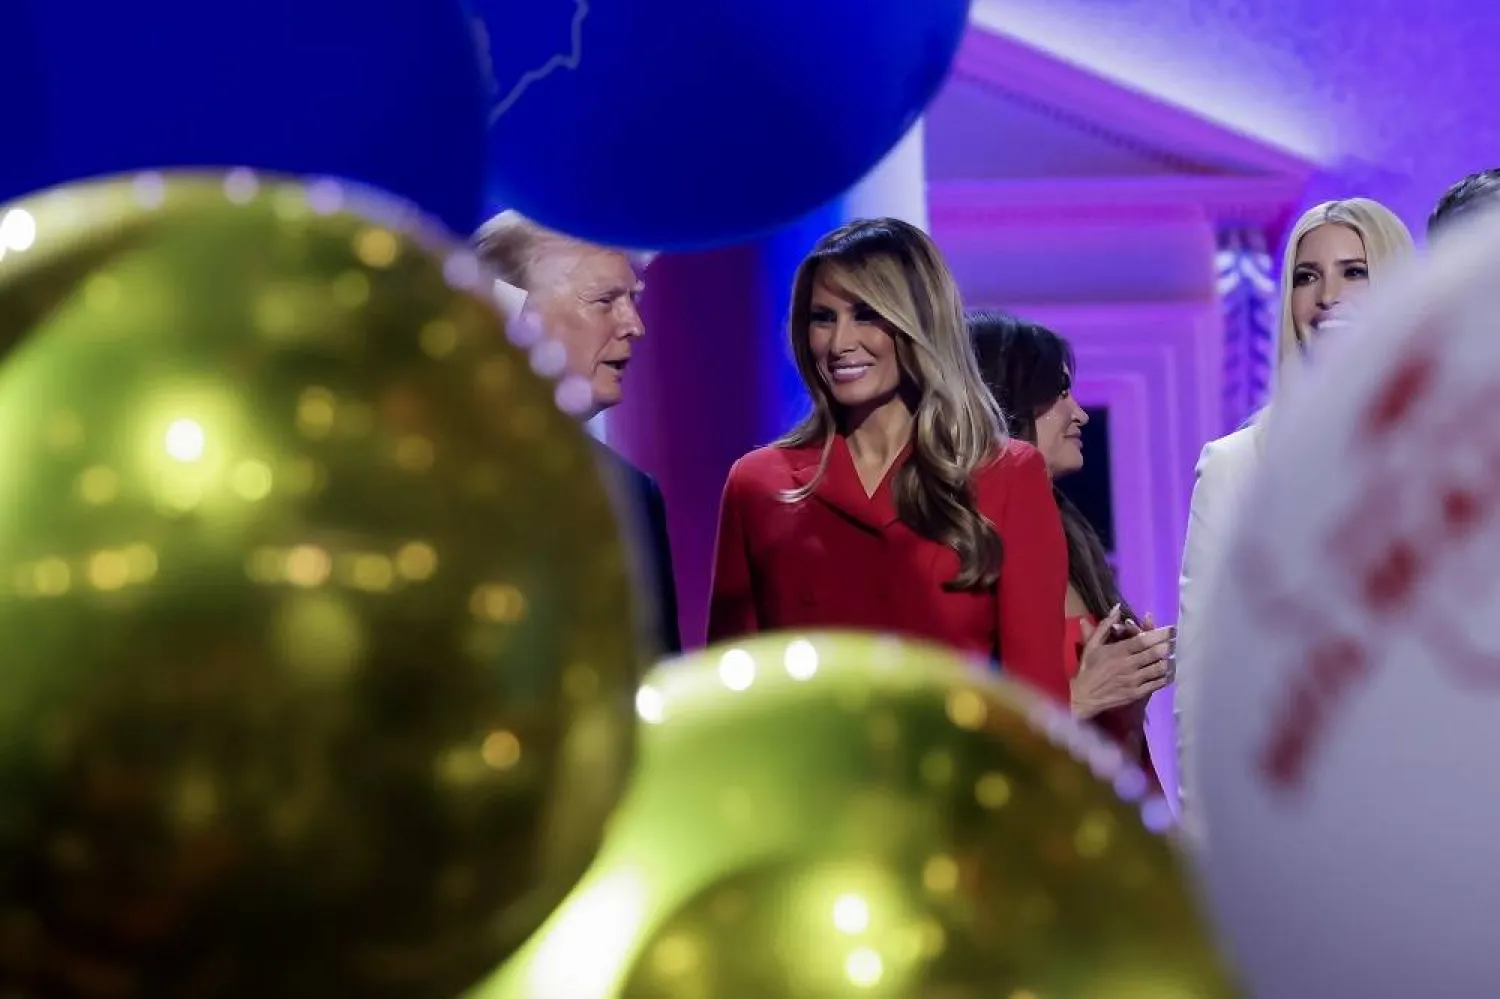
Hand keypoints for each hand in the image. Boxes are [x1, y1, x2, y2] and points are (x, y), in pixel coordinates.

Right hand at [1071, 605, 1174, 719]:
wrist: (1083, 697)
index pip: (1143, 640)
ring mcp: (1134, 680)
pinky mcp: (1137, 694)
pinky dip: (1165, 677)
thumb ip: (1106, 625)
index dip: (1160, 634)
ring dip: (1168, 662)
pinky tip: (1169, 673)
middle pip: (1154, 653)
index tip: (1172, 629)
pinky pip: (1156, 684)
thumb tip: (1118, 607)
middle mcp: (1128, 665)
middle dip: (1168, 646)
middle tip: (1176, 642)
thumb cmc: (1088, 669)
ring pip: (1158, 669)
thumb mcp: (1092, 644)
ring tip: (1173, 656)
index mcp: (1118, 651)